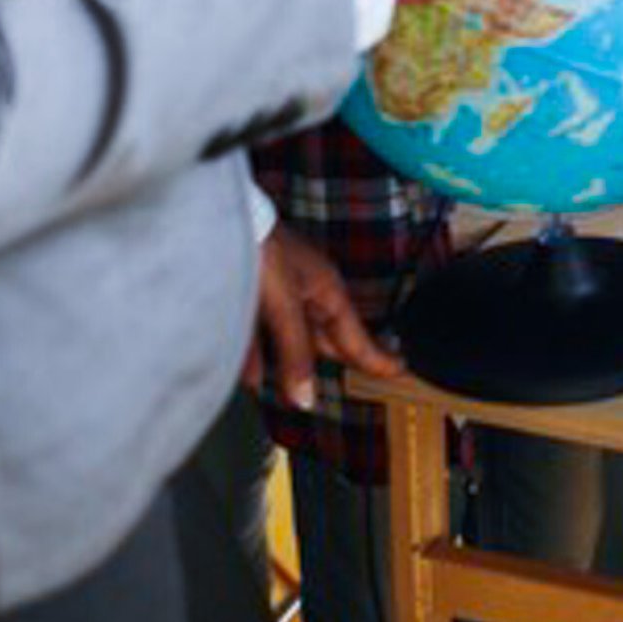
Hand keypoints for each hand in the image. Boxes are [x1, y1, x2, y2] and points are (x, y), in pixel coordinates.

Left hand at [247, 222, 401, 411]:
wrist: (223, 223)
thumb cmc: (264, 250)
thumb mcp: (284, 306)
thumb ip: (295, 353)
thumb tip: (307, 398)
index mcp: (327, 290)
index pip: (357, 336)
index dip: (377, 356)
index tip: (400, 370)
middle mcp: (307, 292)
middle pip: (327, 337)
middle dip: (339, 359)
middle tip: (359, 380)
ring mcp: (280, 292)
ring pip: (292, 337)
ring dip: (292, 364)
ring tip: (296, 390)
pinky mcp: (253, 294)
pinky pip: (261, 335)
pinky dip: (258, 358)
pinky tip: (253, 379)